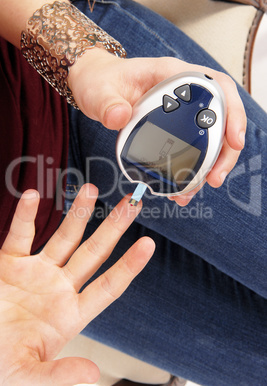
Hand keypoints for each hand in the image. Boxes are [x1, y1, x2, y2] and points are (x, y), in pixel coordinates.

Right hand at [0, 185, 153, 384]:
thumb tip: (92, 374)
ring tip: (92, 190)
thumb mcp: (28, 375)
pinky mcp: (10, 263)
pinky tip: (34, 197)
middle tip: (133, 203)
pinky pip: (20, 235)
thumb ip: (58, 375)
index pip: (108, 286)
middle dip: (113, 227)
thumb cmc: (2, 366)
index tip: (149, 244)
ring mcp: (36, 272)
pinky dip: (25, 216)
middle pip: (93, 252)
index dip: (129, 265)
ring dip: (77, 214)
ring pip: (63, 237)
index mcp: (70, 314)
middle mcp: (59, 287)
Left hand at [68, 49, 245, 205]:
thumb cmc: (99, 81)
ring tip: (195, 190)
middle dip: (224, 151)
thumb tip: (119, 117)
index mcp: (172, 74)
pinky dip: (190, 169)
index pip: (216, 86)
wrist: (95, 87)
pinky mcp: (173, 126)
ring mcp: (180, 110)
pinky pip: (190, 147)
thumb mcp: (98, 91)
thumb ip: (107, 103)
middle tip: (214, 179)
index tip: (234, 141)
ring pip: (208, 137)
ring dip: (208, 165)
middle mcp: (182, 91)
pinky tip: (181, 188)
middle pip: (220, 117)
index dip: (232, 112)